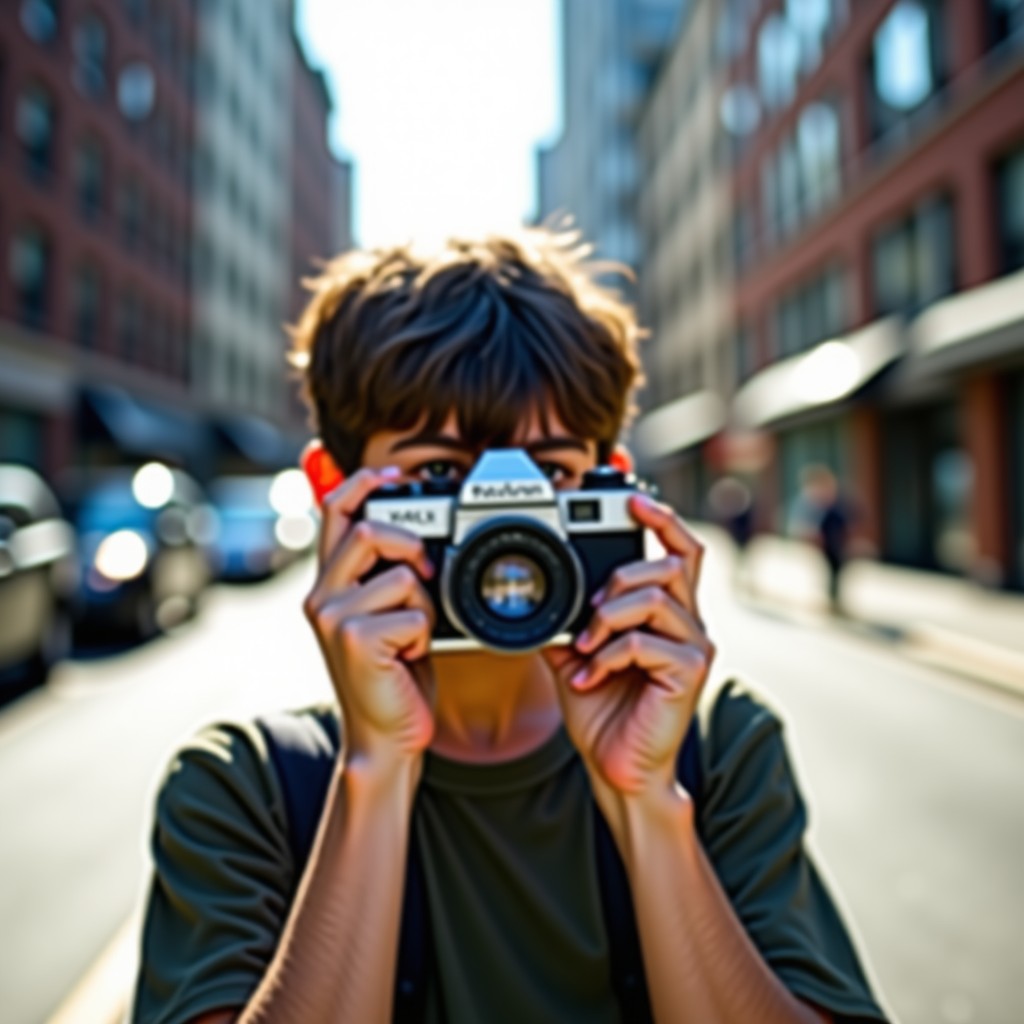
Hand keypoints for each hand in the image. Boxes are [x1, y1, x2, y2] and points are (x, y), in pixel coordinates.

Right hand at [303, 467, 436, 777]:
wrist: (386, 736)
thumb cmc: (393, 674)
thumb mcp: (387, 616)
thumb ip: (387, 575)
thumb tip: (414, 534)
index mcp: (328, 584)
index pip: (334, 513)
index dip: (360, 483)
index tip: (391, 473)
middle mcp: (321, 596)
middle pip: (367, 532)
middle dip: (410, 545)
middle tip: (427, 573)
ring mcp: (334, 618)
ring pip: (401, 576)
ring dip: (424, 604)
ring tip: (414, 634)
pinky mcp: (355, 641)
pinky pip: (413, 613)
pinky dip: (426, 633)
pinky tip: (410, 656)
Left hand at [546, 494, 713, 802]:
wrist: (617, 768)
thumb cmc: (602, 712)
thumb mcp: (576, 655)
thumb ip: (568, 621)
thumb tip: (540, 595)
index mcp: (666, 613)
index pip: (681, 550)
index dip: (663, 520)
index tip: (634, 500)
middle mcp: (689, 624)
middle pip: (674, 563)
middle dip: (621, 574)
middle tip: (589, 608)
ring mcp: (694, 646)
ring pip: (655, 597)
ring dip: (606, 618)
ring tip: (583, 648)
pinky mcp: (690, 672)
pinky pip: (644, 641)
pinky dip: (605, 656)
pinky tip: (587, 677)